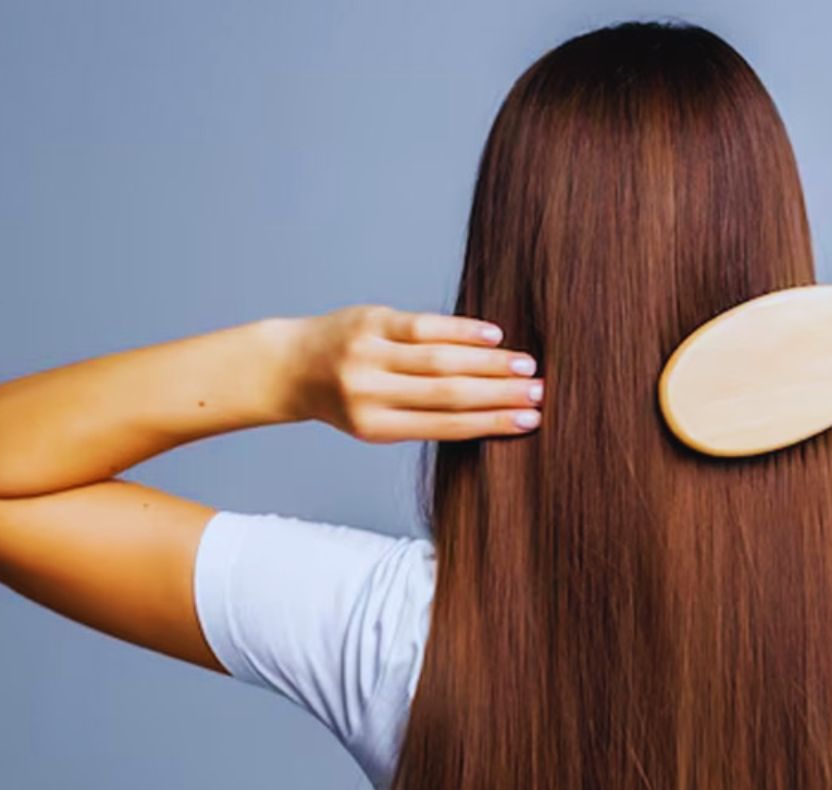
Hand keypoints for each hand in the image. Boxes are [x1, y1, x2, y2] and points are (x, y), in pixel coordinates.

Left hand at [276, 304, 542, 440]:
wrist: (291, 366)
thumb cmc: (346, 398)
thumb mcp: (377, 421)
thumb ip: (424, 416)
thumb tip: (493, 411)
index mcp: (375, 427)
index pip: (445, 425)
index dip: (491, 423)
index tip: (530, 421)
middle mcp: (370, 392)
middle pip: (448, 393)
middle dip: (499, 394)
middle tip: (540, 394)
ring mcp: (369, 354)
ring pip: (441, 359)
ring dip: (490, 363)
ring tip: (526, 366)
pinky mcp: (370, 321)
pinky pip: (424, 325)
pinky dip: (462, 331)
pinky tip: (493, 337)